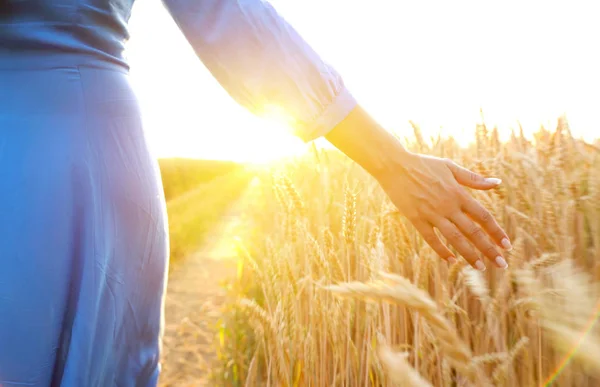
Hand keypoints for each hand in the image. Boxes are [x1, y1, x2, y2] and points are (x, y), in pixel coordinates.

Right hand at [377, 152, 510, 270]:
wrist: (395, 165)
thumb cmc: (424, 164)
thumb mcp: (450, 167)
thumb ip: (473, 178)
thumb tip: (497, 183)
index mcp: (458, 193)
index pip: (483, 217)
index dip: (496, 232)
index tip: (507, 245)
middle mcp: (448, 206)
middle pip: (473, 231)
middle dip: (489, 249)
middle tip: (502, 264)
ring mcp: (432, 214)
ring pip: (454, 238)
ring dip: (469, 254)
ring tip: (480, 267)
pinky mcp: (416, 219)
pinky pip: (431, 239)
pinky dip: (441, 251)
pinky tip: (451, 261)